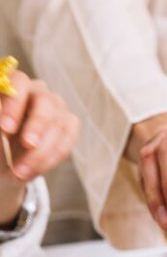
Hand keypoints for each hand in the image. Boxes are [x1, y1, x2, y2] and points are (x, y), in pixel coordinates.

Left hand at [0, 70, 79, 223]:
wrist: (5, 161)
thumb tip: (4, 132)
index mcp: (14, 86)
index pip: (18, 83)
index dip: (14, 104)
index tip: (5, 129)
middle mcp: (38, 92)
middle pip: (46, 102)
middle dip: (37, 125)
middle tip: (28, 145)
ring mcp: (57, 108)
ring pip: (59, 125)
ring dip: (42, 151)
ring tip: (21, 173)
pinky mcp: (69, 125)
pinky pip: (67, 140)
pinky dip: (51, 158)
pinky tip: (34, 172)